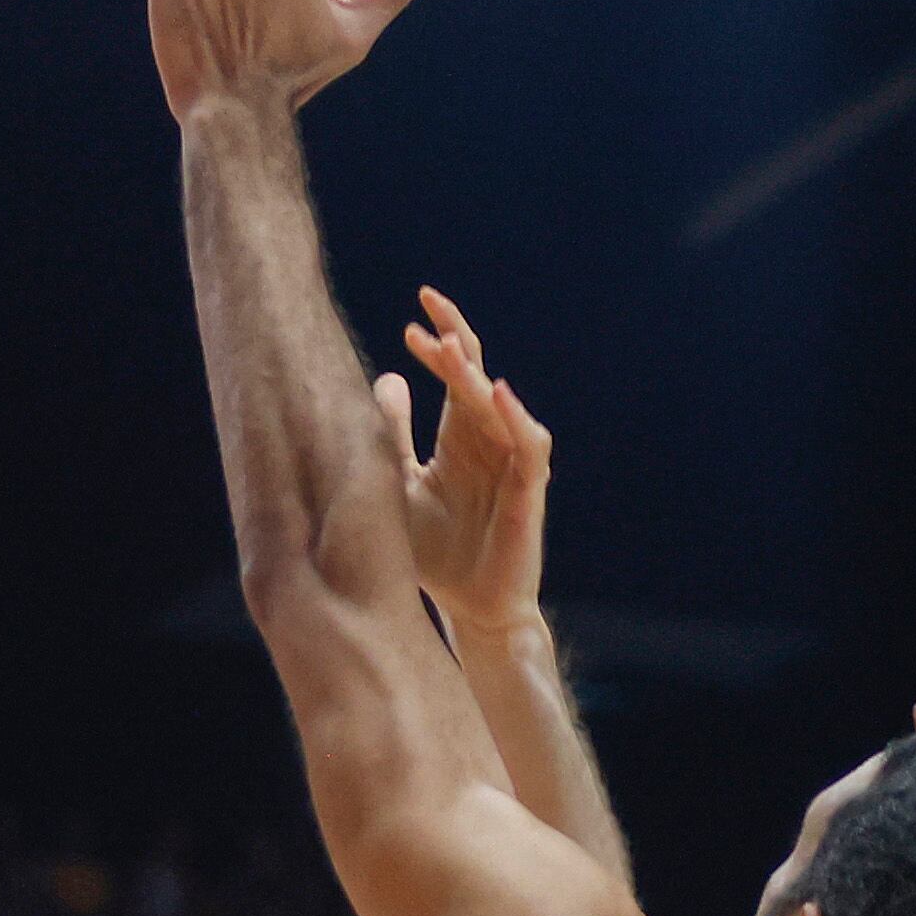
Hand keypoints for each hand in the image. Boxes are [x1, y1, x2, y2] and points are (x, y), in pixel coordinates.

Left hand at [374, 290, 551, 639]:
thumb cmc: (437, 555)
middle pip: (476, 378)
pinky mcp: (529, 491)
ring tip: (450, 348)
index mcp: (459, 440)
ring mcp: (511, 464)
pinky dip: (517, 417)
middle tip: (429, 305)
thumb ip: (392, 439)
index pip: (453, 379)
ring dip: (475, 376)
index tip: (409, 327)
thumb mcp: (400, 489)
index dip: (436, 349)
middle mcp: (488, 444)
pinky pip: (531, 445)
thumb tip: (384, 380)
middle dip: (455, 341)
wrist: (469, 610)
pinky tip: (497, 392)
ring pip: (497, 406)